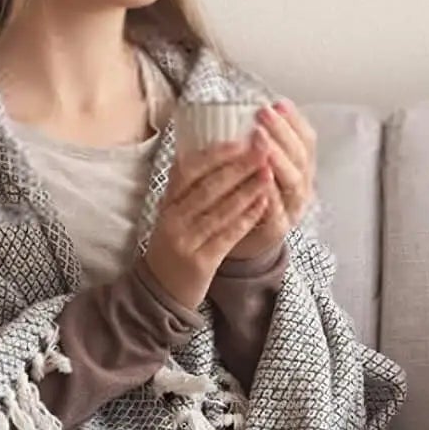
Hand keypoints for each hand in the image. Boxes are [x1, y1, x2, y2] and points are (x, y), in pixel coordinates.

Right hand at [144, 138, 277, 311]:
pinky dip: (247, 218)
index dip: (215, 154)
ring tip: (268, 172)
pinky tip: (264, 203)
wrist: (160, 290)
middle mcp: (172, 219)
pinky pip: (227, 235)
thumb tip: (219, 147)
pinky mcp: (200, 262)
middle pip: (207, 188)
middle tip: (263, 149)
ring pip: (220, 211)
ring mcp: (185, 241)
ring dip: (247, 189)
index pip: (187, 171)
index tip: (241, 139)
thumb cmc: (176, 241)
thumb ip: (192, 185)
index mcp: (167, 202)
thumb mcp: (175, 211)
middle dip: (238, 167)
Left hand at [222, 100, 317, 261]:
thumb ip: (256, 146)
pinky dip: (269, 193)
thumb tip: (238, 109)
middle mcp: (302, 186)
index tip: (277, 103)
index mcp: (301, 168)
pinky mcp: (277, 228)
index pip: (307, 140)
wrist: (245, 243)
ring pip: (294, 180)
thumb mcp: (258, 169)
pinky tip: (259, 177)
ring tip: (261, 141)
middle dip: (283, 132)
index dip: (294, 121)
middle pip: (301, 156)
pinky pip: (276, 209)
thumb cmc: (248, 199)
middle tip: (264, 114)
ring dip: (279, 158)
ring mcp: (292, 208)